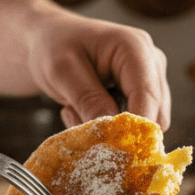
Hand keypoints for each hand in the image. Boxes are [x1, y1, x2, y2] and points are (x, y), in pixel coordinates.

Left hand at [0, 0, 170, 132]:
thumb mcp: (62, 73)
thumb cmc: (50, 47)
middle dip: (118, 129)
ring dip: (109, 128)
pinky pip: (133, 123)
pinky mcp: (141, 93)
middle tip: (75, 118)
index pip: (148, 100)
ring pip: (144, 124)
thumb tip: (112, 132)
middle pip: (153, 116)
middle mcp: (151, 62)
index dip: (135, 131)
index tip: (115, 154)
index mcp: (136, 49)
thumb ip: (90, 100)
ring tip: (73, 109)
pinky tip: (79, 109)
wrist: (41, 40)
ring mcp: (149, 78)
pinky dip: (106, 124)